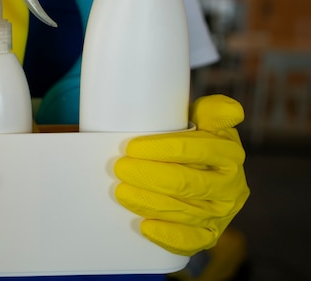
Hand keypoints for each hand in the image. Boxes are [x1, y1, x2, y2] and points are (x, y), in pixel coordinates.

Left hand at [114, 94, 249, 255]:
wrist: (202, 170)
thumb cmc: (195, 140)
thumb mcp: (206, 119)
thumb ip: (213, 110)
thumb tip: (229, 109)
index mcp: (230, 153)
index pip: (195, 150)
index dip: (161, 149)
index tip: (131, 148)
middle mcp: (232, 185)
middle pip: (186, 183)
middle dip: (148, 177)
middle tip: (119, 169)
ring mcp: (222, 213)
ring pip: (184, 212)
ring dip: (149, 203)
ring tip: (121, 192)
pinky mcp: (211, 233)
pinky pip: (193, 242)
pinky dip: (168, 236)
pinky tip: (145, 227)